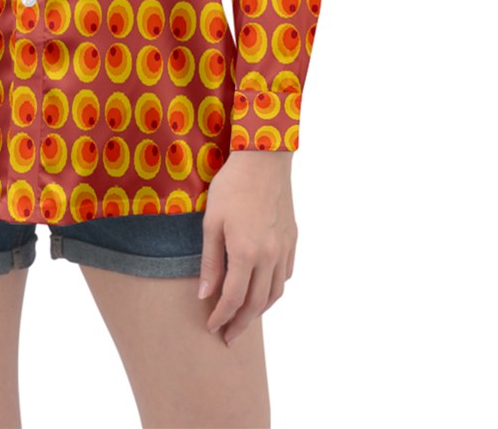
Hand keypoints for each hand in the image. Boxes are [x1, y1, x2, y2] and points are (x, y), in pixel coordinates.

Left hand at [199, 150, 296, 344]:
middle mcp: (269, 256)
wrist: (263, 160)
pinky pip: (286, 275)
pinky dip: (275, 289)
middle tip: (229, 337)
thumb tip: (205, 295)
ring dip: (260, 311)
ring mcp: (284, 249)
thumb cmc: (231, 187)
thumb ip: (210, 262)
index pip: (234, 298)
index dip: (222, 317)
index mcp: (246, 253)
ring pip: (275, 293)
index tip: (212, 327)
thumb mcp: (211, 222)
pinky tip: (264, 290)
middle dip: (241, 323)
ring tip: (245, 319)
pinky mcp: (292, 240)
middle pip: (257, 303)